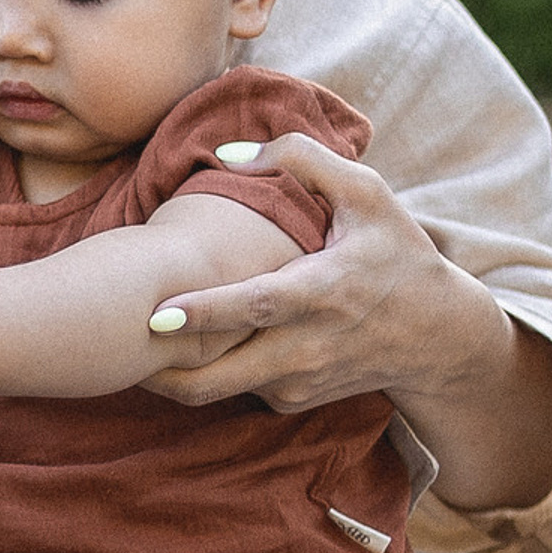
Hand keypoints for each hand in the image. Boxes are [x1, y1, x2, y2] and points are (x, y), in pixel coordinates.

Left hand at [135, 132, 492, 412]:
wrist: (440, 337)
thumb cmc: (397, 253)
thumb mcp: (368, 194)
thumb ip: (303, 159)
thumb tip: (229, 152)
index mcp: (324, 292)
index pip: (256, 307)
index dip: (205, 312)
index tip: (155, 312)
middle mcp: (309, 346)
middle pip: (222, 374)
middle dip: (163, 369)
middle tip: (111, 345)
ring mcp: (301, 381)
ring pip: (220, 390)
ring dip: (171, 376)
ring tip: (126, 349)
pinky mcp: (294, 400)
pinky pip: (237, 390)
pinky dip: (204, 375)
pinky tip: (178, 351)